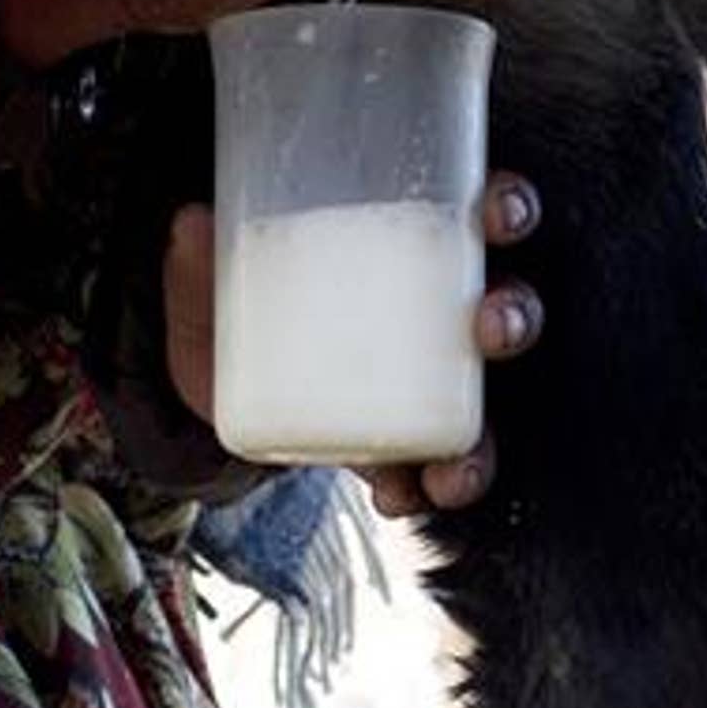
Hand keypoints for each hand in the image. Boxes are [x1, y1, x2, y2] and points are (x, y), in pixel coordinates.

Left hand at [163, 172, 543, 515]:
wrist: (219, 388)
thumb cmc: (242, 314)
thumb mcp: (214, 284)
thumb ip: (202, 262)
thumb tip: (190, 222)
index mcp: (410, 253)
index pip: (479, 218)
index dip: (507, 209)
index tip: (498, 214)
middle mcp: (435, 320)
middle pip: (506, 310)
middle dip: (515, 317)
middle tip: (491, 325)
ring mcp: (426, 388)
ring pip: (487, 408)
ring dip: (483, 439)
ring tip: (455, 465)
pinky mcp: (400, 448)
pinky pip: (428, 471)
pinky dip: (417, 490)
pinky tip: (396, 498)